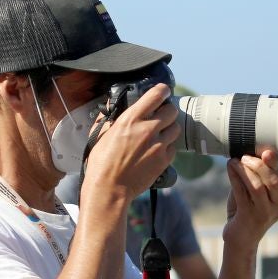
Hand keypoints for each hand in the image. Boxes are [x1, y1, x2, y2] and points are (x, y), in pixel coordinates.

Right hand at [80, 83, 179, 204]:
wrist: (109, 187)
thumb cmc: (101, 162)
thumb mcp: (101, 134)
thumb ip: (109, 118)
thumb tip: (110, 108)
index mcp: (131, 119)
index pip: (156, 95)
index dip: (162, 91)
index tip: (163, 92)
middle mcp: (148, 129)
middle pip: (172, 111)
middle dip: (167, 111)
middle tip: (161, 115)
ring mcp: (159, 145)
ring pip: (176, 128)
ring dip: (169, 128)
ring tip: (159, 134)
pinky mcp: (164, 160)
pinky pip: (174, 148)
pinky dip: (168, 147)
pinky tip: (157, 149)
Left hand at [223, 150, 277, 250]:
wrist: (240, 240)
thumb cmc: (246, 212)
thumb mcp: (254, 193)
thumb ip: (255, 176)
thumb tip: (248, 151)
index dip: (270, 160)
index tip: (261, 148)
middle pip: (273, 179)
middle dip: (259, 164)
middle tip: (245, 156)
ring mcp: (265, 213)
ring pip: (257, 185)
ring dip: (245, 169)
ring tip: (235, 161)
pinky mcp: (249, 217)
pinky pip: (242, 192)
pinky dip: (235, 176)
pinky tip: (230, 167)